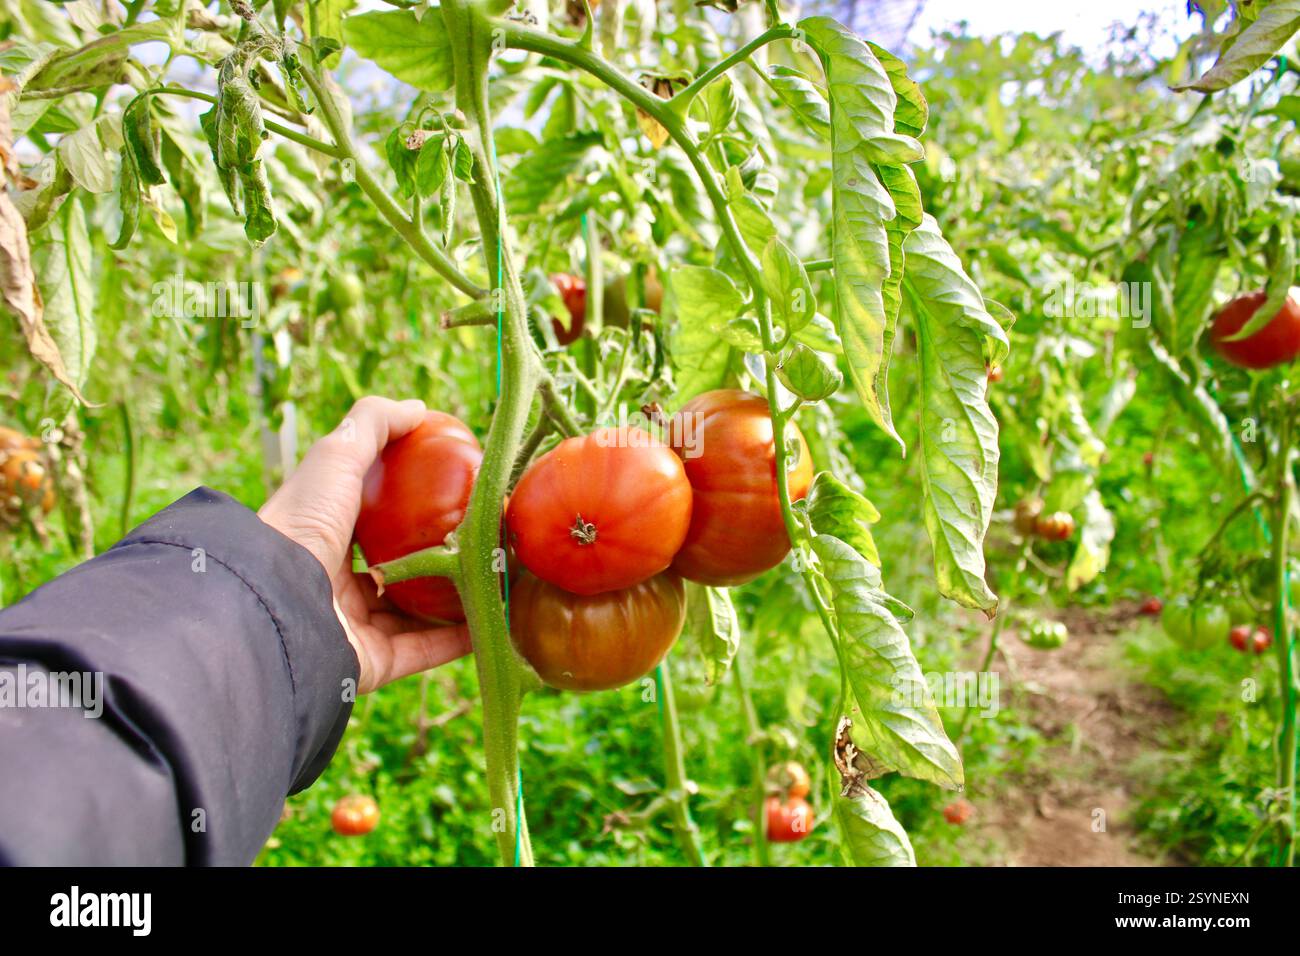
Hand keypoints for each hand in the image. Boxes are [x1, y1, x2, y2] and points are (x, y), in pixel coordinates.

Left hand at [259, 396, 471, 693]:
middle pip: (398, 568)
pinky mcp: (369, 663)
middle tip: (488, 542)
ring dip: (456, 599)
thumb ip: (373, 425)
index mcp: (320, 537)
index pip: (371, 519)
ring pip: (414, 612)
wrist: (275, 604)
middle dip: (442, 557)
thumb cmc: (301, 522)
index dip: (410, 505)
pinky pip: (423, 650)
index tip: (456, 493)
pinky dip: (459, 639)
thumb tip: (418, 408)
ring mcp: (351, 627)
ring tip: (500, 580)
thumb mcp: (336, 457)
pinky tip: (493, 620)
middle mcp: (332, 584)